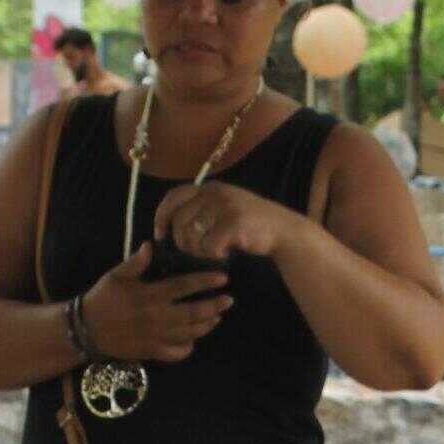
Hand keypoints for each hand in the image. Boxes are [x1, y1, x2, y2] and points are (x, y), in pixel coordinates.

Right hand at [82, 242, 232, 365]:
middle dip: (214, 306)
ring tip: (217, 317)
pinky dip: (188, 348)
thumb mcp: (116, 275)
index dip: (204, 282)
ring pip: (189, 334)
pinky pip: (176, 353)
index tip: (222, 278)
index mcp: (149, 295)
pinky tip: (193, 339)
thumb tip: (151, 245)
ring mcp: (155, 336)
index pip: (183, 287)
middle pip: (193, 313)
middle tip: (229, 300)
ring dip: (206, 325)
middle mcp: (156, 317)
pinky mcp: (151, 352)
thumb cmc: (103, 298)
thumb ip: (136, 262)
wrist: (85, 329)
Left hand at [154, 180, 301, 265]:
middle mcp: (215, 193)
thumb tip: (170, 225)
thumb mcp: (225, 207)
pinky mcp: (233, 223)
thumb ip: (201, 209)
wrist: (284, 231)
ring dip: (199, 251)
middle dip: (182, 242)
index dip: (161, 216)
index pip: (173, 197)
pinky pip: (209, 247)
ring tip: (214, 252)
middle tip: (197, 252)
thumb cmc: (252, 225)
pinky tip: (226, 254)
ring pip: (192, 236)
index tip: (159, 234)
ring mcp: (224, 207)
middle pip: (179, 221)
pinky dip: (214, 256)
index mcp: (210, 187)